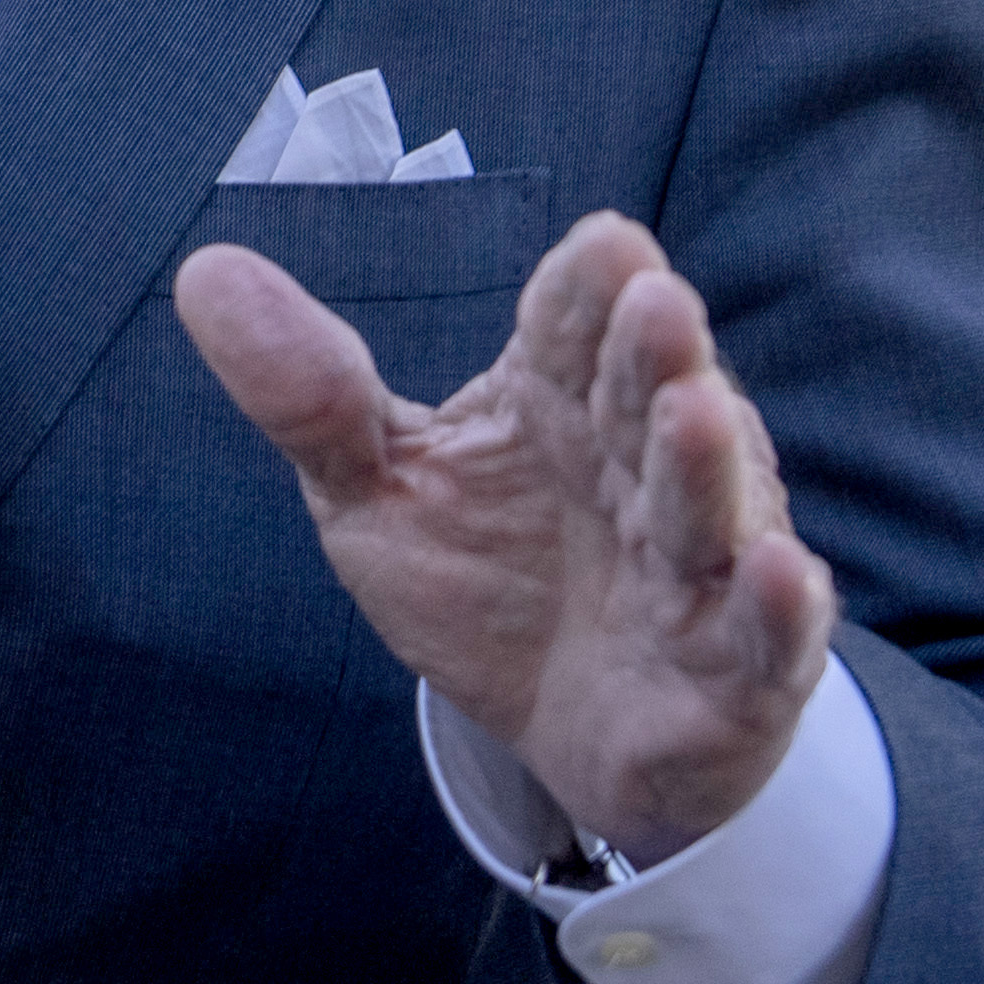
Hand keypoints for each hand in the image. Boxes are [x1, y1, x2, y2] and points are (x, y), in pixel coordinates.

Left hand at [176, 214, 836, 864]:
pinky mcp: (739, 671)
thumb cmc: (489, 585)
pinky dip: (779, 610)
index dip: (591, 290)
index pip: (577, 324)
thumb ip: (309, 394)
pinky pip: (769, 636)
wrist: (571, 736)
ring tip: (696, 412)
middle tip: (653, 303)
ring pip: (710, 506)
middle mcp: (643, 464)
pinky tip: (780, 572)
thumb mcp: (378, 490)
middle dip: (655, 353)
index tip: (604, 247)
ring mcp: (700, 566)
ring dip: (707, 462)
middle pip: (650, 395)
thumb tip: (202, 272)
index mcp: (563, 398)